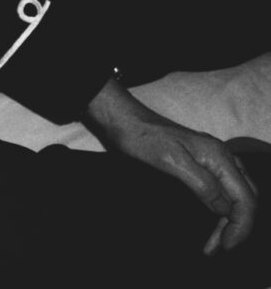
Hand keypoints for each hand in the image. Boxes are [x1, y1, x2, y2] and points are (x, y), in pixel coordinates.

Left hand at [86, 79, 258, 254]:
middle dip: (237, 227)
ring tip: (213, 244)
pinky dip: (219, 210)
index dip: (240, 226)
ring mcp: (212, 161)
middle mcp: (222, 158)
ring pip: (234, 196)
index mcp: (219, 157)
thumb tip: (225, 210)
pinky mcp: (201, 164)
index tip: (225, 246)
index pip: (245, 198)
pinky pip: (221, 190)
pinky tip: (211, 223)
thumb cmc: (143, 138)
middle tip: (219, 249)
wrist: (125, 120)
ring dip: (227, 222)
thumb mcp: (171, 162)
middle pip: (245, 199)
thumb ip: (202, 185)